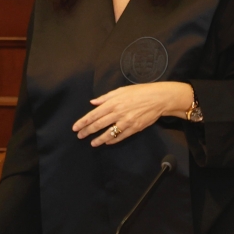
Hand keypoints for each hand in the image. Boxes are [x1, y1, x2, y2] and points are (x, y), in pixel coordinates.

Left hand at [73, 81, 193, 146]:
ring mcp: (126, 122)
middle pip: (99, 124)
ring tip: (92, 143)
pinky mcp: (135, 128)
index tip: (75, 127)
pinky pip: (122, 136)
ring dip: (99, 139)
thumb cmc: (139, 92)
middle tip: (79, 136)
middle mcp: (118, 113)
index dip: (83, 122)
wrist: (159, 98)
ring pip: (109, 133)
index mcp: (112, 103)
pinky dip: (113, 140)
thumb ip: (105, 98)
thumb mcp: (120, 90)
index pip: (93, 114)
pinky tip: (107, 142)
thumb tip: (93, 102)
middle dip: (87, 131)